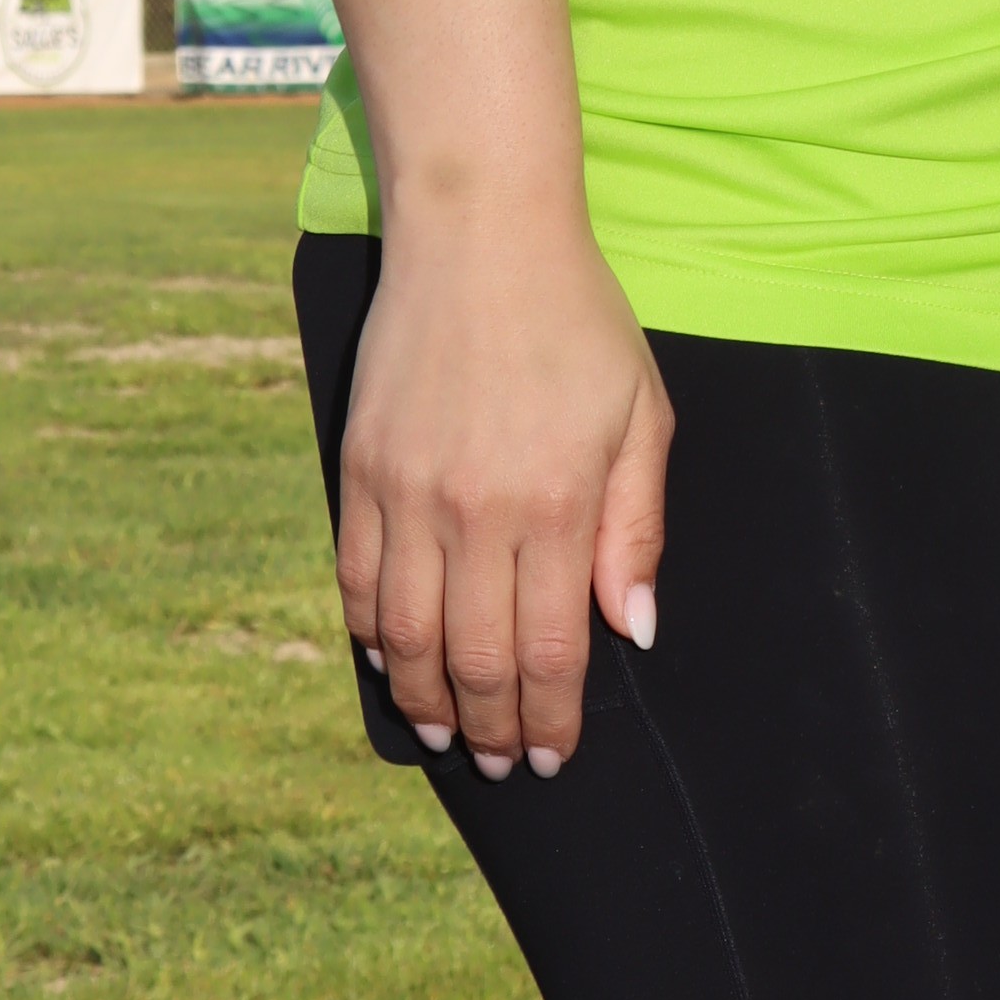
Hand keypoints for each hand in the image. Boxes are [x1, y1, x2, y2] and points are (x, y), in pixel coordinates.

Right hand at [337, 206, 673, 775]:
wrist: (481, 236)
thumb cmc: (579, 321)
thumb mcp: (642, 415)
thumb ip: (637, 529)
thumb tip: (634, 628)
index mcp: (556, 505)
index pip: (547, 651)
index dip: (550, 718)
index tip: (554, 757)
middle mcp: (474, 513)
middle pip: (473, 661)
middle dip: (491, 729)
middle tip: (503, 763)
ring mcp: (407, 495)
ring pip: (404, 638)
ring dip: (424, 700)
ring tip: (445, 733)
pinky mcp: (359, 471)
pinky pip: (357, 581)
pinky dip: (371, 637)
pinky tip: (391, 663)